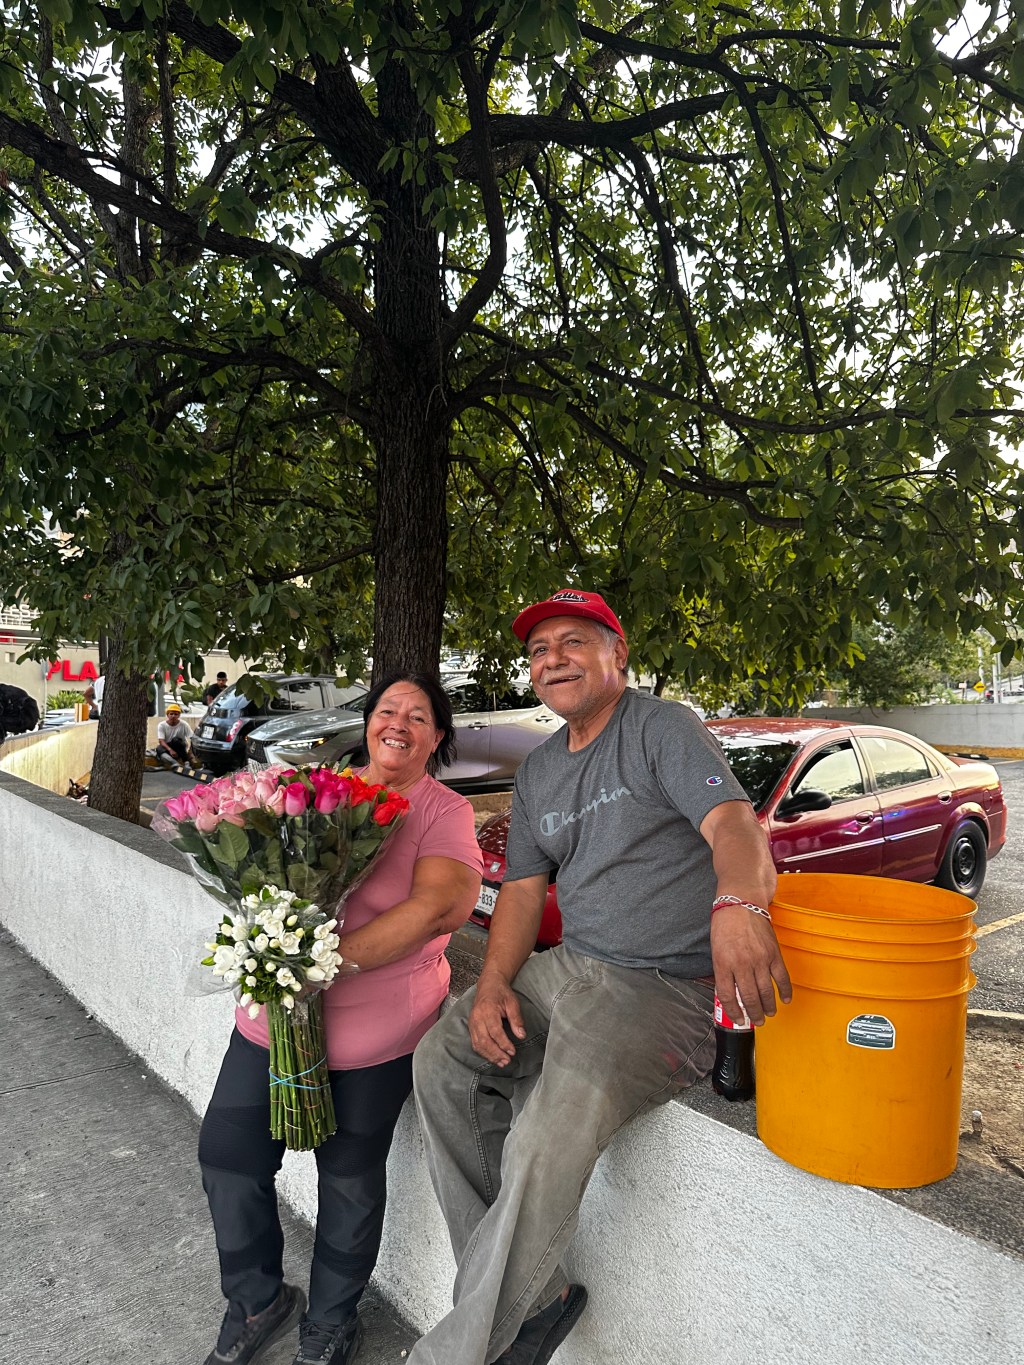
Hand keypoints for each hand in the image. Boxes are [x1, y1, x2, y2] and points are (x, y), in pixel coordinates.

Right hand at [467, 970, 526, 1066]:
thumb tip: (521, 1035)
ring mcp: (472, 1022)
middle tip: (507, 1061)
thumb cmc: (501, 992)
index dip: (503, 1043)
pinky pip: (475, 1043)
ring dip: (489, 1055)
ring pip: (478, 1044)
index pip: (494, 1031)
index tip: (512, 1051)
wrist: (489, 984)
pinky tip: (493, 1057)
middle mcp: (477, 1017)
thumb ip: (517, 1019)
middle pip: (484, 1040)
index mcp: (487, 1010)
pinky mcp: (471, 1026)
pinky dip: (483, 1052)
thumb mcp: (512, 1002)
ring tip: (501, 1062)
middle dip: (496, 1053)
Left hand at [711, 904, 791, 1026]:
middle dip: (753, 1014)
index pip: (727, 996)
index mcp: (723, 963)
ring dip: (768, 1007)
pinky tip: (785, 999)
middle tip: (756, 1021)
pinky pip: (782, 977)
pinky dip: (785, 991)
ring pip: (766, 992)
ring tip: (768, 1014)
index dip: (733, 1012)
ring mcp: (760, 959)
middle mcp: (742, 964)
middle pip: (749, 998)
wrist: (741, 902)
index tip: (738, 1019)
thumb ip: (722, 971)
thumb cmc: (725, 924)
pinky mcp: (774, 953)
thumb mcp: (716, 949)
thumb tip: (730, 993)